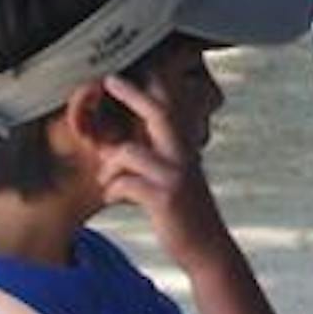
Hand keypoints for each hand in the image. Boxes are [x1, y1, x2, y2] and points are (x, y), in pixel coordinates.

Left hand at [96, 74, 230, 271]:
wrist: (205, 247)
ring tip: (107, 182)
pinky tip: (115, 198)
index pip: (173, 108)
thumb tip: (119, 148)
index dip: (158, 85)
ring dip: (108, 167)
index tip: (143, 66)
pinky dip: (111, 190)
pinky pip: (123, 183)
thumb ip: (156, 160)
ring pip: (127, 152)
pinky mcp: (164, 196)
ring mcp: (175, 175)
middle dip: (133, 93)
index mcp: (185, 150)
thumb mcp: (175, 180)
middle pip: (158, 112)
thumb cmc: (184, 214)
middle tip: (110, 80)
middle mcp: (183, 156)